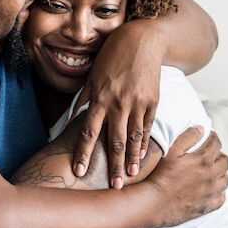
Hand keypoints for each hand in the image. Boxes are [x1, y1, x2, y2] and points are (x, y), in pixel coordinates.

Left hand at [72, 21, 160, 188]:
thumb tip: (73, 118)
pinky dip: (145, 142)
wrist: (142, 40)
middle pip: (115, 141)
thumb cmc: (111, 57)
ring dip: (132, 159)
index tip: (79, 172)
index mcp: (100, 98)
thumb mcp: (92, 75)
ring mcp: (138, 102)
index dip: (84, 154)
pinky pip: (148, 126)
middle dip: (113, 166)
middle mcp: (118, 103)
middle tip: (113, 186)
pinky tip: (143, 156)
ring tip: (131, 176)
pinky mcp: (153, 100)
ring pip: (134, 137)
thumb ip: (84, 98)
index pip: (89, 132)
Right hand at [147, 127, 227, 225]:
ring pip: (226, 180)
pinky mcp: (207, 206)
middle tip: (210, 154)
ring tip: (211, 171)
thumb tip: (201, 128)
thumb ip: (187, 137)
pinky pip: (221, 198)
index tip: (209, 136)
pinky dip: (219, 191)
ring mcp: (211, 192)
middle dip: (219, 155)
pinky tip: (211, 188)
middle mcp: (211, 176)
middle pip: (225, 161)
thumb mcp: (170, 151)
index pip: (216, 143)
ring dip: (221, 173)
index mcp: (203, 160)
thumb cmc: (159, 175)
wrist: (154, 202)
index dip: (213, 137)